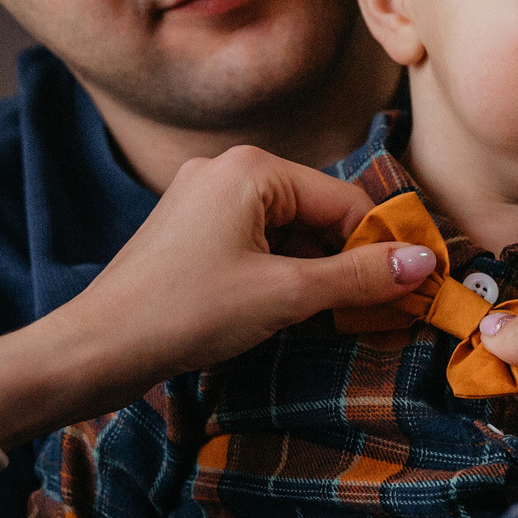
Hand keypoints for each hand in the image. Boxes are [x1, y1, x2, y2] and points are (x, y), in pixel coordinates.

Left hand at [0, 147, 431, 491]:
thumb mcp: (284, 296)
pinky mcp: (188, 234)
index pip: (343, 200)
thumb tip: (421, 263)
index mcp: (251, 168)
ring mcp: (202, 200)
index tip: (414, 285)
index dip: (380, 245)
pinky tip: (286, 313)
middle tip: (378, 310)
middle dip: (346, 261)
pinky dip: (279, 275)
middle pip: (315, 212)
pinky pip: (254, 244)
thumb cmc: (185, 313)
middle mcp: (226, 170)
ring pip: (286, 232)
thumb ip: (356, 276)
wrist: (97, 348)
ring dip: (314, 273)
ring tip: (333, 318)